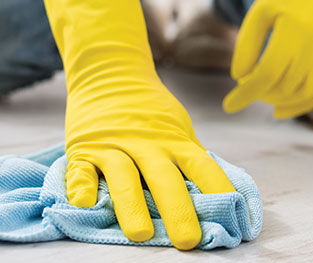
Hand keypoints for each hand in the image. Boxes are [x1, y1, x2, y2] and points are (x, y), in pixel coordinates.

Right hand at [33, 0, 233, 249]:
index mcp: (173, 140)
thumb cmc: (149, 112)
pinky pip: (80, 169)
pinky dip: (81, 185)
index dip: (216, 188)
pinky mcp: (83, 148)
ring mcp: (112, 146)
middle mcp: (145, 143)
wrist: (109, 72)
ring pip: (123, 176)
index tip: (232, 212)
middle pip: (164, 177)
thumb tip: (217, 194)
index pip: (201, 164)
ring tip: (141, 234)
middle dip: (178, 210)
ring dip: (132, 205)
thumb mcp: (176, 129)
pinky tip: (84, 204)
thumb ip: (188, 158)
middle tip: (189, 240)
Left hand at [222, 0, 312, 117]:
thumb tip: (239, 78)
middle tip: (245, 85)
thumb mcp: (260, 11)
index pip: (268, 73)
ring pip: (303, 94)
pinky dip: (302, 106)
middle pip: (284, 86)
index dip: (246, 93)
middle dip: (259, 93)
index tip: (228, 106)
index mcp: (294, 31)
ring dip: (278, 101)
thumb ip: (247, 44)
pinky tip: (280, 111)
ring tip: (261, 93)